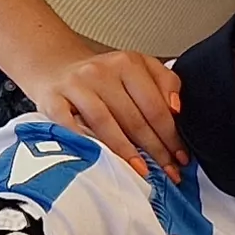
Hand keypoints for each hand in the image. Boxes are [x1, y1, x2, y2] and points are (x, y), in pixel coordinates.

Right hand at [27, 47, 187, 178]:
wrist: (55, 67)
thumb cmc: (103, 77)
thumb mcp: (138, 68)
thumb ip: (165, 82)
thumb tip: (176, 109)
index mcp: (127, 63)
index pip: (155, 105)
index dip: (171, 134)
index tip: (182, 156)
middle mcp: (101, 72)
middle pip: (134, 118)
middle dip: (155, 149)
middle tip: (169, 171)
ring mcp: (75, 86)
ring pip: (105, 124)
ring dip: (126, 152)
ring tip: (142, 171)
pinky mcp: (52, 100)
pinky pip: (70, 127)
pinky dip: (86, 144)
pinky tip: (100, 160)